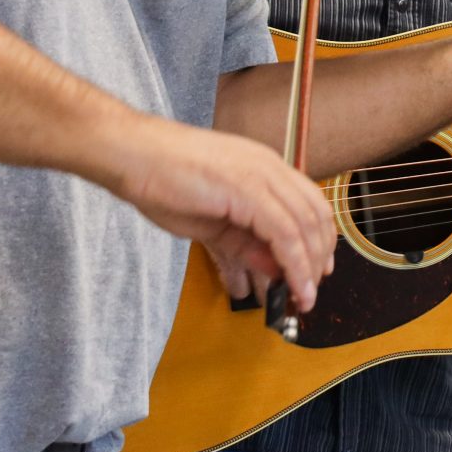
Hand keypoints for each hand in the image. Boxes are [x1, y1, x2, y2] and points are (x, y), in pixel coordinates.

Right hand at [107, 116, 336, 310]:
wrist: (131, 154)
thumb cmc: (162, 181)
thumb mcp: (213, 221)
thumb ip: (246, 243)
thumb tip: (274, 266)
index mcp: (265, 168)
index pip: (311, 204)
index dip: (320, 240)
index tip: (318, 270)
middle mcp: (270, 167)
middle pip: (316, 216)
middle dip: (318, 259)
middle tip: (310, 291)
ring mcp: (261, 175)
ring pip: (305, 226)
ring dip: (308, 267)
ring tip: (302, 297)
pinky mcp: (248, 188)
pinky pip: (284, 232)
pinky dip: (294, 263)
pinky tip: (291, 284)